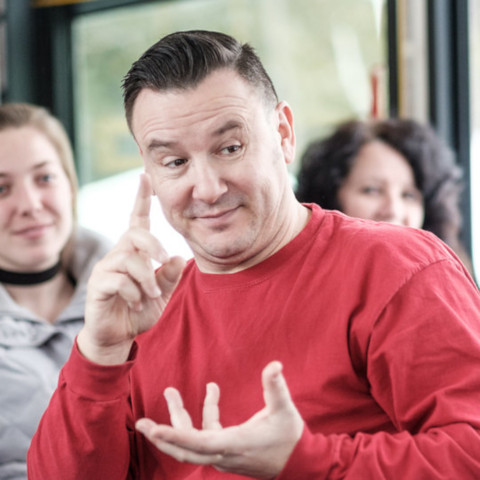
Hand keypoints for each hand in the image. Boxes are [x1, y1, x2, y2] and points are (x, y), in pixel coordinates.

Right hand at [78, 173, 185, 364]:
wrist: (119, 335)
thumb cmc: (140, 309)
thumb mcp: (163, 293)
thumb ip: (170, 276)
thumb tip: (178, 257)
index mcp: (136, 252)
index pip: (138, 220)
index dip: (141, 199)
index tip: (145, 176)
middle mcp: (119, 254)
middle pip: (134, 233)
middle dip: (153, 244)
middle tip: (165, 260)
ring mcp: (106, 269)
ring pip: (128, 258)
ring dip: (146, 278)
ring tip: (151, 294)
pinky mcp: (97, 285)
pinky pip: (117, 279)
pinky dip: (133, 292)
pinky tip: (136, 302)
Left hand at [136, 361, 303, 478]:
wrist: (298, 464)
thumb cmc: (290, 438)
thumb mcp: (285, 410)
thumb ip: (276, 387)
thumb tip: (274, 364)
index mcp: (235, 443)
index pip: (198, 442)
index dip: (174, 437)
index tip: (153, 430)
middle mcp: (224, 453)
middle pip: (185, 448)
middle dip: (162, 435)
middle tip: (141, 422)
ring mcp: (223, 455)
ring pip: (192, 441)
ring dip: (179, 418)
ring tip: (171, 392)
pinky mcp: (226, 452)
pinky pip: (206, 435)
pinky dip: (204, 415)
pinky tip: (212, 393)